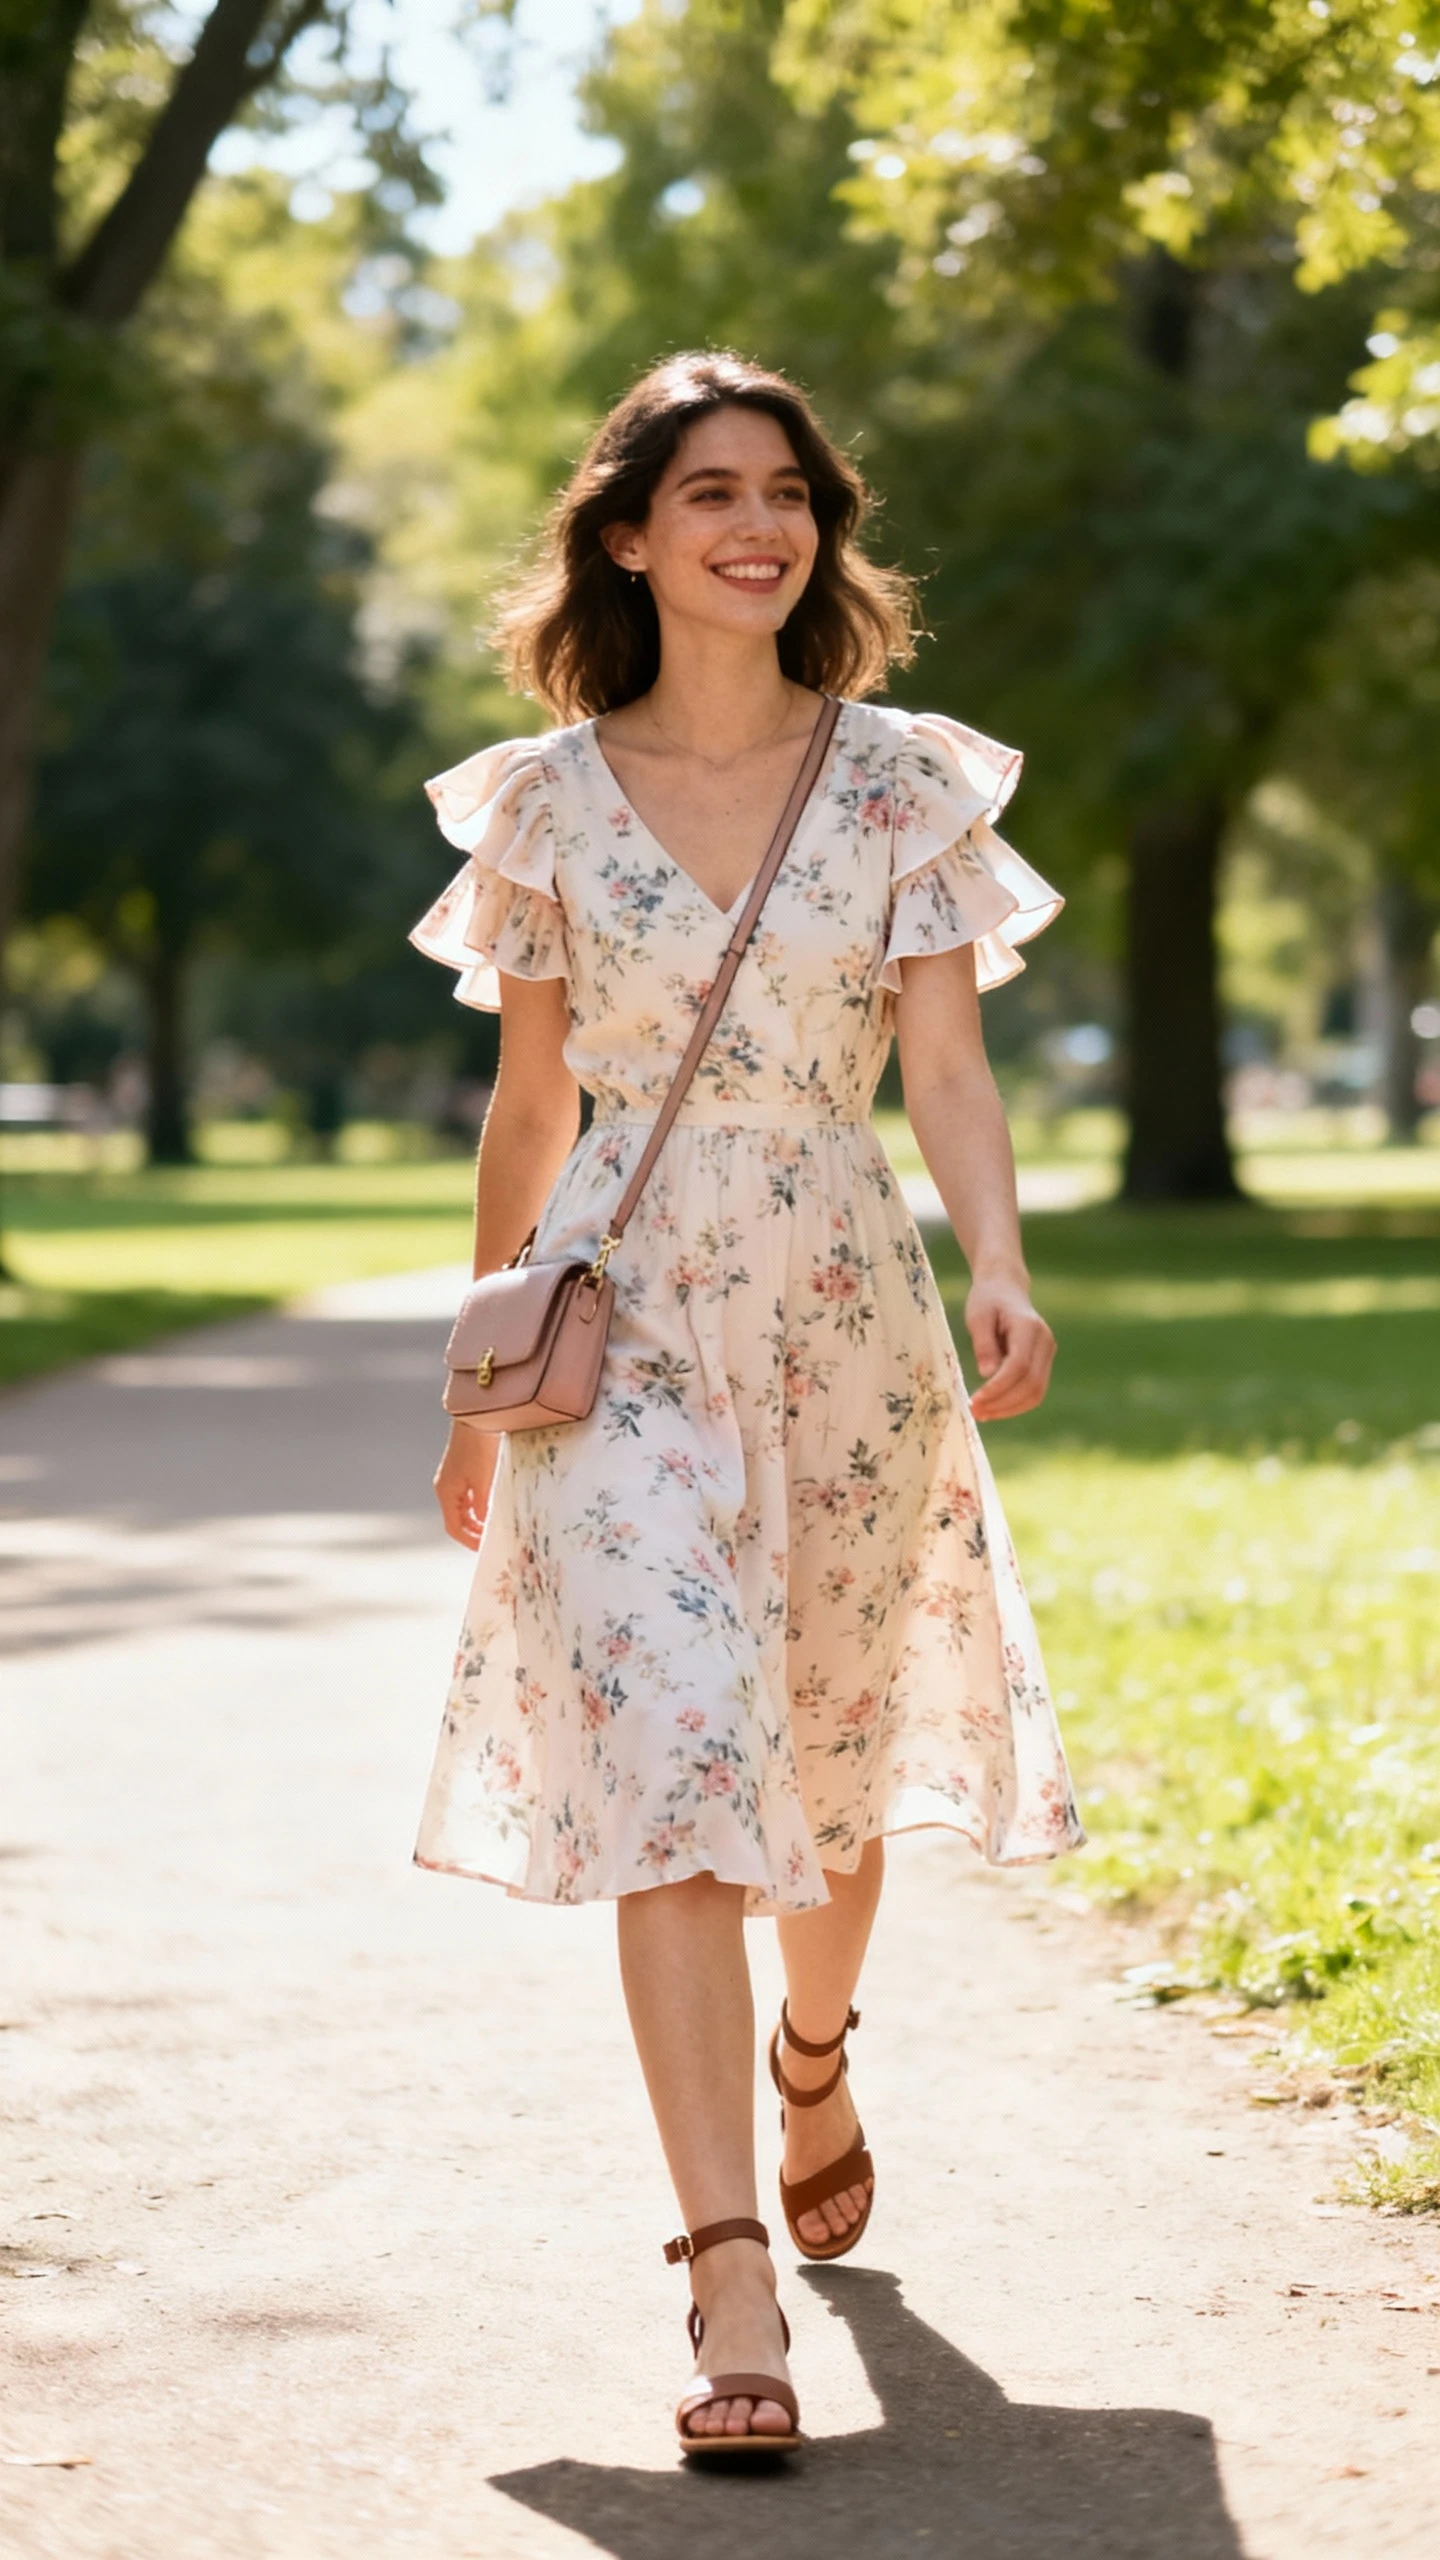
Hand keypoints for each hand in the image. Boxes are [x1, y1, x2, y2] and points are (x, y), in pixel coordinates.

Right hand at [433, 1420, 498, 1548]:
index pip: (454, 1527)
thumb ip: (483, 1506)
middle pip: (458, 1519)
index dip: (470, 1540)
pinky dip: (480, 1505)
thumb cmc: (479, 1447)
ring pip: (464, 1508)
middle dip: (475, 1531)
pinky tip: (495, 1505)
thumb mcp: (484, 1481)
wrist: (477, 1417)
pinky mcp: (463, 1470)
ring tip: (497, 1523)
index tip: (486, 1548)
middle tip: (494, 1538)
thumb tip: (484, 1525)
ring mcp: (454, 1479)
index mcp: (446, 1492)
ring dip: (478, 1519)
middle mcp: (446, 1487)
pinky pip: (470, 1496)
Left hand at [965, 1277, 1054, 1420]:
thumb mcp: (977, 1317)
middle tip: (974, 1412)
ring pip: (1036, 1392)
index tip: (975, 1401)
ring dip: (1009, 1408)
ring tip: (981, 1414)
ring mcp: (1048, 1352)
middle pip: (1031, 1383)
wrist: (1005, 1288)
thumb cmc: (987, 1300)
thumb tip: (987, 1374)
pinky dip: (1015, 1403)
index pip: (1019, 1366)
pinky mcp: (1044, 1362)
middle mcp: (1045, 1341)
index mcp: (1029, 1327)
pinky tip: (993, 1408)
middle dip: (1002, 1403)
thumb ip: (984, 1344)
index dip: (998, 1387)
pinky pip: (1035, 1390)